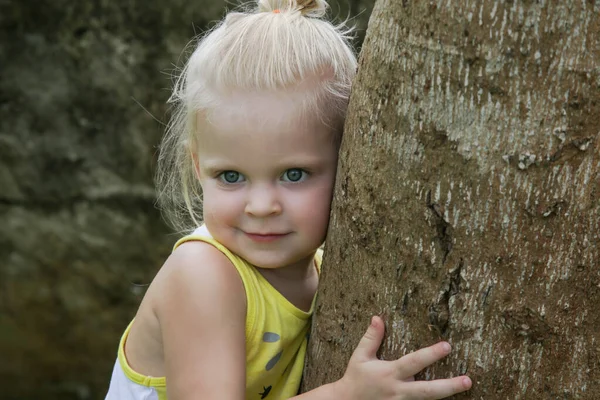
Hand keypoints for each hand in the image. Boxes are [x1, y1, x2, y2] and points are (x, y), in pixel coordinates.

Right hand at [335, 316, 471, 398]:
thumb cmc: (355, 378)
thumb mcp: (360, 356)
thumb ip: (371, 338)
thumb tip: (377, 318)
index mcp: (390, 373)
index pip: (414, 362)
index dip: (431, 354)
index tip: (447, 346)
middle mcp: (399, 390)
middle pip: (428, 391)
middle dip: (449, 386)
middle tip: (468, 380)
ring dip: (447, 395)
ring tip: (466, 386)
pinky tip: (450, 399)